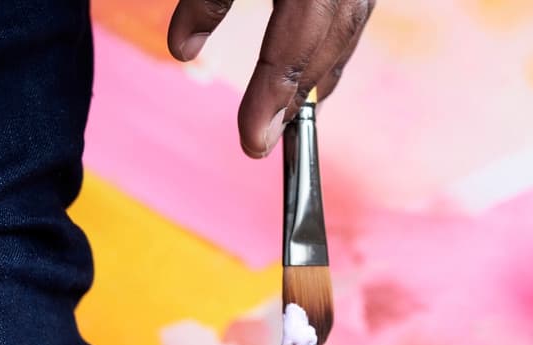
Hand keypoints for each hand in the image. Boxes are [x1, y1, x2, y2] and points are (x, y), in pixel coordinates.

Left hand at [167, 0, 374, 157]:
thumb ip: (207, 1)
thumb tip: (182, 51)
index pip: (289, 58)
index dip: (268, 103)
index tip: (251, 144)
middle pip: (320, 58)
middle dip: (291, 103)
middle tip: (260, 141)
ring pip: (342, 44)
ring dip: (317, 85)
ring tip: (288, 120)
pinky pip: (351, 25)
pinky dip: (331, 55)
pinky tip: (313, 76)